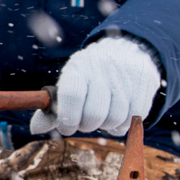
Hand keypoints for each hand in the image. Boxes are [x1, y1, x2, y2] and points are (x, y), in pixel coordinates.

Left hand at [29, 35, 162, 137]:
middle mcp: (103, 69)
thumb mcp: (70, 84)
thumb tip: (35, 128)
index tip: (67, 126)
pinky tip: (116, 117)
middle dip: (86, 125)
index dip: (68, 118)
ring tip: (102, 117)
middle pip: (94, 113)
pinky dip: (121, 126)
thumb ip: (52, 108)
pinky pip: (131, 119)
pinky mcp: (144, 85)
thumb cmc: (90, 76)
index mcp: (79, 66)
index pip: (72, 95)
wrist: (126, 51)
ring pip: (114, 119)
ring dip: (105, 126)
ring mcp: (126, 77)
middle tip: (85, 122)